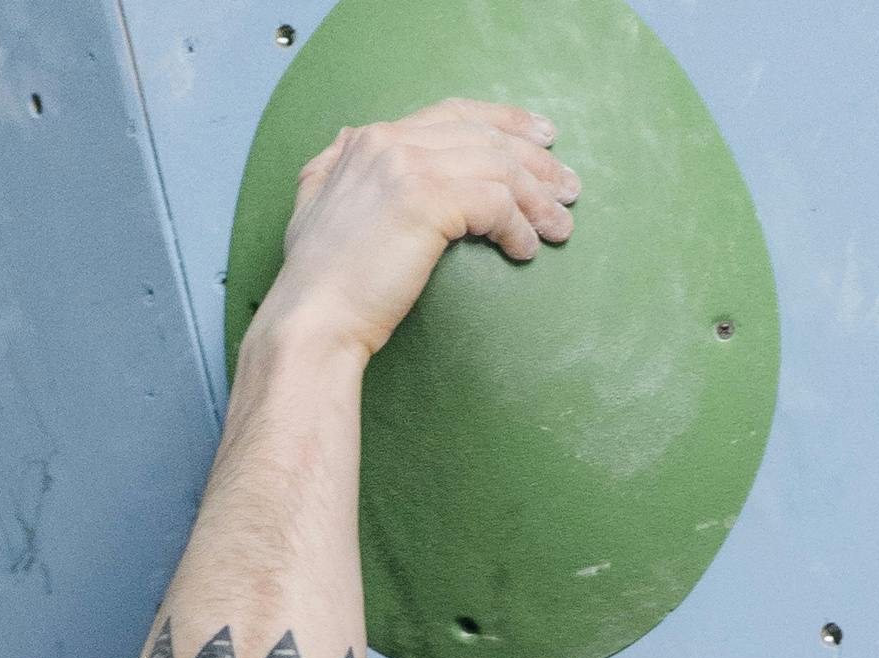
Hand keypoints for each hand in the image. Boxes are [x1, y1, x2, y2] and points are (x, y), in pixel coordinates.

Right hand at [257, 98, 578, 366]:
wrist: (312, 320)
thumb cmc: (317, 284)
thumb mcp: (313, 204)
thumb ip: (332, 167)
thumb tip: (347, 141)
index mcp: (370, 140)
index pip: (453, 115)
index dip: (503, 123)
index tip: (540, 138)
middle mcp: (391, 143)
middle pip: (485, 137)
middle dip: (535, 160)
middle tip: (567, 186)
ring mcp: (409, 168)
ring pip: (497, 168)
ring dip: (537, 199)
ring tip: (560, 226)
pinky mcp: (428, 202)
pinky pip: (494, 204)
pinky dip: (518, 227)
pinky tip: (525, 250)